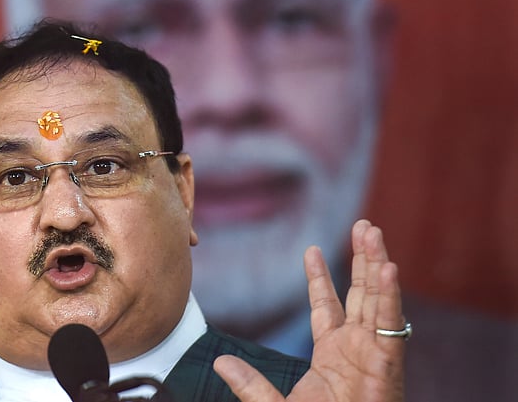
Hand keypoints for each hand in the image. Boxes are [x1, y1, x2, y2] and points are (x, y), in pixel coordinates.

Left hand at [213, 219, 405, 401]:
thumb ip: (250, 385)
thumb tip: (220, 362)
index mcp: (333, 356)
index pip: (327, 307)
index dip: (320, 278)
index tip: (311, 250)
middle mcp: (357, 350)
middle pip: (362, 294)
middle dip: (362, 259)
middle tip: (365, 226)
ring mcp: (375, 356)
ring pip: (379, 300)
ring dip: (378, 264)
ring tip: (373, 231)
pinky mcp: (388, 367)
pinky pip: (391, 325)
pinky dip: (391, 296)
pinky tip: (389, 266)